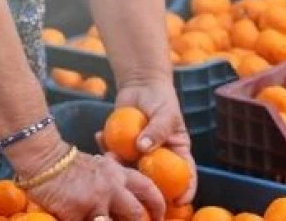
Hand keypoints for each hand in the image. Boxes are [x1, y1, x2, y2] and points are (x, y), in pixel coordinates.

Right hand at [27, 149, 166, 220]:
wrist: (44, 160)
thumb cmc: (69, 165)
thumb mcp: (98, 166)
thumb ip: (112, 179)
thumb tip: (124, 196)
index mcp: (119, 174)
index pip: (148, 189)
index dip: (158, 205)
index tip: (160, 216)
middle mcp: (112, 187)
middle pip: (137, 214)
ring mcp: (96, 200)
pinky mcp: (78, 212)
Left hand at [99, 81, 197, 204]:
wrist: (140, 84)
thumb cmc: (161, 98)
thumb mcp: (165, 112)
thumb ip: (157, 129)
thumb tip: (143, 148)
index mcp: (176, 153)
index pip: (186, 176)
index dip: (185, 191)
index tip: (179, 202)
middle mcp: (158, 159)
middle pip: (154, 181)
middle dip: (143, 186)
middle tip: (131, 183)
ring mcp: (137, 155)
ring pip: (130, 170)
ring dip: (117, 166)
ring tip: (109, 154)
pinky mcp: (121, 148)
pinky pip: (112, 155)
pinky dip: (104, 148)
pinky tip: (99, 135)